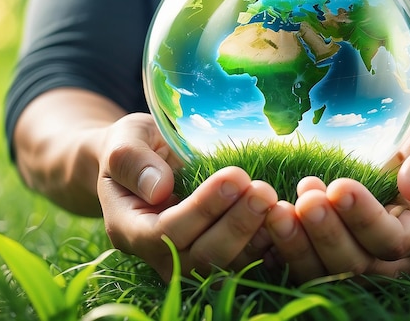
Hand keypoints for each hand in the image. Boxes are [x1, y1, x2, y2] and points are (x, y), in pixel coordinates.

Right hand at [95, 113, 276, 281]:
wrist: (145, 163)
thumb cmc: (135, 147)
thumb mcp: (124, 142)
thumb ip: (132, 161)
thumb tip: (159, 188)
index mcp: (130, 229)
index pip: (166, 232)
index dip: (203, 208)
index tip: (235, 177)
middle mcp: (158, 255)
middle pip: (200, 257)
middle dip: (236, 225)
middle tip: (264, 191)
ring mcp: (188, 260)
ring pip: (225, 266)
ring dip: (255, 238)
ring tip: (278, 203)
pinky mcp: (216, 256)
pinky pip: (243, 263)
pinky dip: (266, 247)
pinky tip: (285, 222)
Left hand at [265, 115, 409, 282]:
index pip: (393, 239)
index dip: (365, 219)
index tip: (340, 186)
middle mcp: (396, 257)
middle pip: (358, 263)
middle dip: (327, 233)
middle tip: (306, 198)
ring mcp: (365, 260)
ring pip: (329, 271)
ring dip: (299, 245)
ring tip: (277, 212)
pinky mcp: (338, 255)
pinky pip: (309, 264)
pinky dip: (284, 251)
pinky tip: (265, 225)